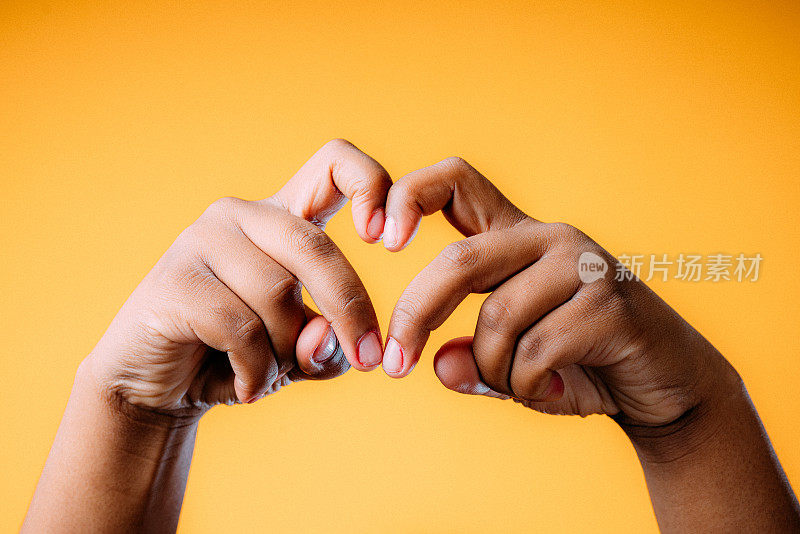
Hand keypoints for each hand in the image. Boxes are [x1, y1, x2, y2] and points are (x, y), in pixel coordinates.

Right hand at [85, 139, 391, 416]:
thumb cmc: (240, 357)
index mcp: (282, 218)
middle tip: (368, 360)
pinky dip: (255, 370)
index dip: (372, 185)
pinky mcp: (174, 279)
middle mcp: (241, 215)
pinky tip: (245, 387)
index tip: (392, 240)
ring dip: (287, 351)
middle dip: (349, 310)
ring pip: (278, 293)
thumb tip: (324, 334)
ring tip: (267, 373)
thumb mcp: (303, 353)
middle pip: (315, 246)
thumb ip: (329, 344)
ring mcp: (201, 240)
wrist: (158, 388)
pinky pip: (239, 327)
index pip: (334, 164)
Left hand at [380, 157, 736, 427]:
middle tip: (394, 366)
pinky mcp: (611, 304)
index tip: (376, 239)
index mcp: (518, 238)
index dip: (408, 195)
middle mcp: (550, 238)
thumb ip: (473, 361)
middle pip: (459, 261)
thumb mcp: (514, 366)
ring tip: (524, 386)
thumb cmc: (582, 368)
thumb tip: (439, 366)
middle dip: (414, 316)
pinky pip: (536, 354)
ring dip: (495, 371)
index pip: (457, 182)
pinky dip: (529, 388)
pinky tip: (555, 392)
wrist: (668, 388)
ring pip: (496, 320)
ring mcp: (583, 266)